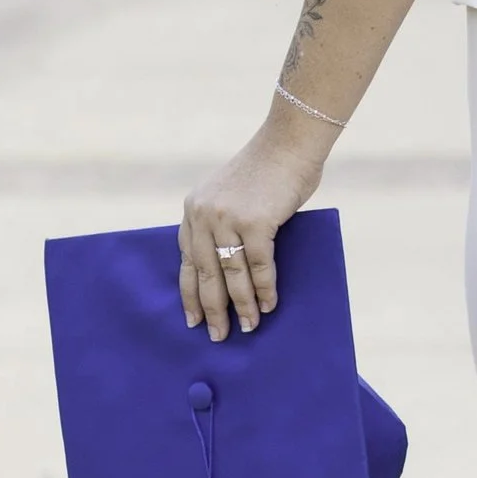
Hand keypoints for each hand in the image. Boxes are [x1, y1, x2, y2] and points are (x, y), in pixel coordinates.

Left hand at [180, 115, 327, 339]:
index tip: (192, 318)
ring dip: (242, 305)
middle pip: (206, 274)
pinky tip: (268, 305)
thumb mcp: (229, 195)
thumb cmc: (266, 169)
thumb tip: (229, 269)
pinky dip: (265, 289)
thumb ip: (222, 225)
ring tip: (247, 327)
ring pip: (232, 275)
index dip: (190, 293)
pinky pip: (259, 266)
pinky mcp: (256, 222)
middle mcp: (204, 215)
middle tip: (217, 335)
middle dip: (212, 309)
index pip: (187, 261)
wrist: (289, 142)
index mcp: (194, 210)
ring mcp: (228, 218)